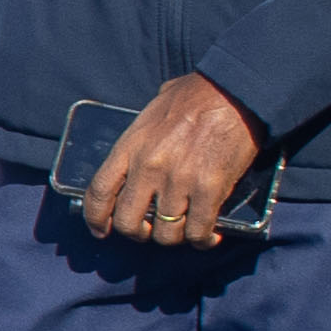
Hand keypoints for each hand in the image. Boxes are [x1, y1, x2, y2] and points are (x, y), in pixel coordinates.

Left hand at [81, 73, 263, 248]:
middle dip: (138, 233)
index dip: (96, 218)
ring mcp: (179, 181)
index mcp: (131, 146)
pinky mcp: (209, 189)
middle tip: (151, 229)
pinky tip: (209, 235)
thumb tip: (139, 151)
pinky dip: (203, 240)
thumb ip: (141, 137)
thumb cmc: (196, 94)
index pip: (99, 192)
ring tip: (184, 229)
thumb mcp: (154, 109)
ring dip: (174, 237)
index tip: (101, 230)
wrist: (235, 90)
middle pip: (128, 222)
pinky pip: (198, 231)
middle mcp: (149, 167)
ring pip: (166, 233)